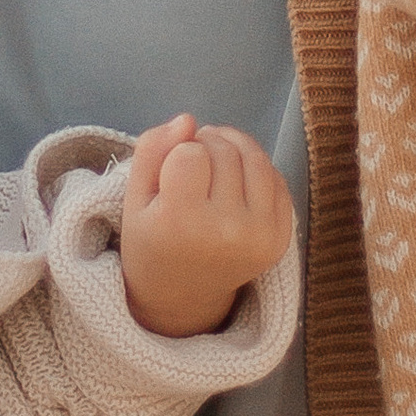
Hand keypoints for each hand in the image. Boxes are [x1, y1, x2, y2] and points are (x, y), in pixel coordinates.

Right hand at [119, 115, 296, 338]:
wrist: (181, 295)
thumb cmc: (152, 240)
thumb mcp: (134, 198)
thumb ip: (152, 150)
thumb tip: (189, 120)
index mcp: (181, 223)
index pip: (191, 151)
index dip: (177, 153)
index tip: (169, 176)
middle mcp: (227, 231)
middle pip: (224, 150)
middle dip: (205, 146)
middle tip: (191, 166)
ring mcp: (260, 236)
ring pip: (255, 157)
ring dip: (233, 147)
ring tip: (213, 160)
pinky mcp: (280, 238)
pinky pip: (276, 178)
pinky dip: (256, 170)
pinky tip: (235, 183)